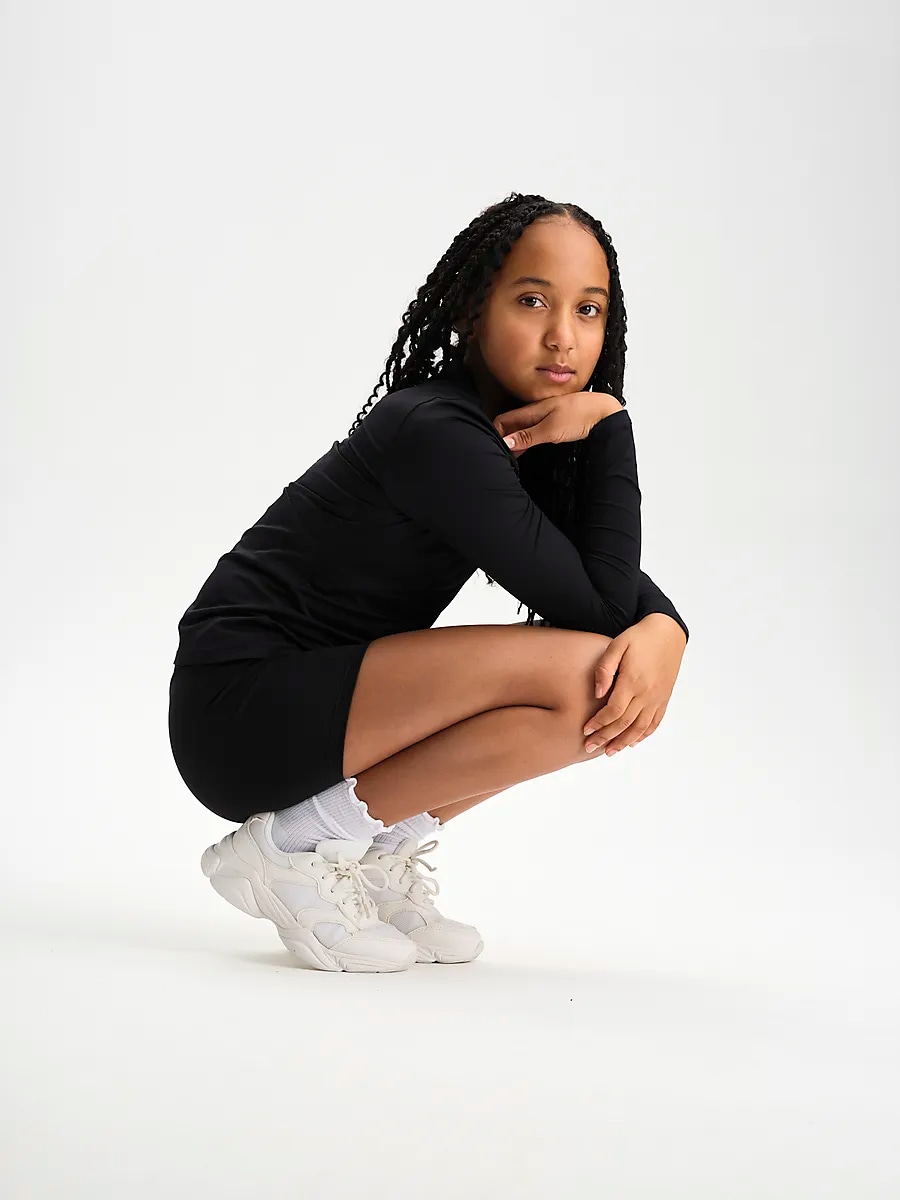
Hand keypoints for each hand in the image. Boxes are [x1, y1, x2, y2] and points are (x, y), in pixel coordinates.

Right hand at [493, 390, 622, 458]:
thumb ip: (527, 436)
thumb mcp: (550, 430)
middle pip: (510, 426)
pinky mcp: (552, 425)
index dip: (495, 434)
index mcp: (530, 411)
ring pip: (521, 430)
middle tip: (500, 457)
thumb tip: (506, 442)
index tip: (494, 450)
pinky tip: (526, 451)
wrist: (603, 412)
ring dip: (514, 442)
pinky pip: (532, 433)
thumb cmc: (580, 416)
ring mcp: (543, 419)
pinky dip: (525, 442)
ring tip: (510, 458)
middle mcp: (534, 414)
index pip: (502, 421)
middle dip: (502, 440)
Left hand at [582, 614, 685, 755]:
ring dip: (623, 742)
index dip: (598, 723)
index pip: (613, 711)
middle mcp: (647, 693)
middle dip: (605, 738)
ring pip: (640, 728)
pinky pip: (655, 722)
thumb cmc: (639, 637)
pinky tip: (632, 741)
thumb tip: (598, 694)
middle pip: (624, 724)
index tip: (585, 730)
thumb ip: (605, 670)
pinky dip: (643, 735)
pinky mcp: (664, 698)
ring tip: (609, 752)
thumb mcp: (617, 645)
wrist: (668, 632)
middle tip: (589, 747)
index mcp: (633, 681)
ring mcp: (657, 697)